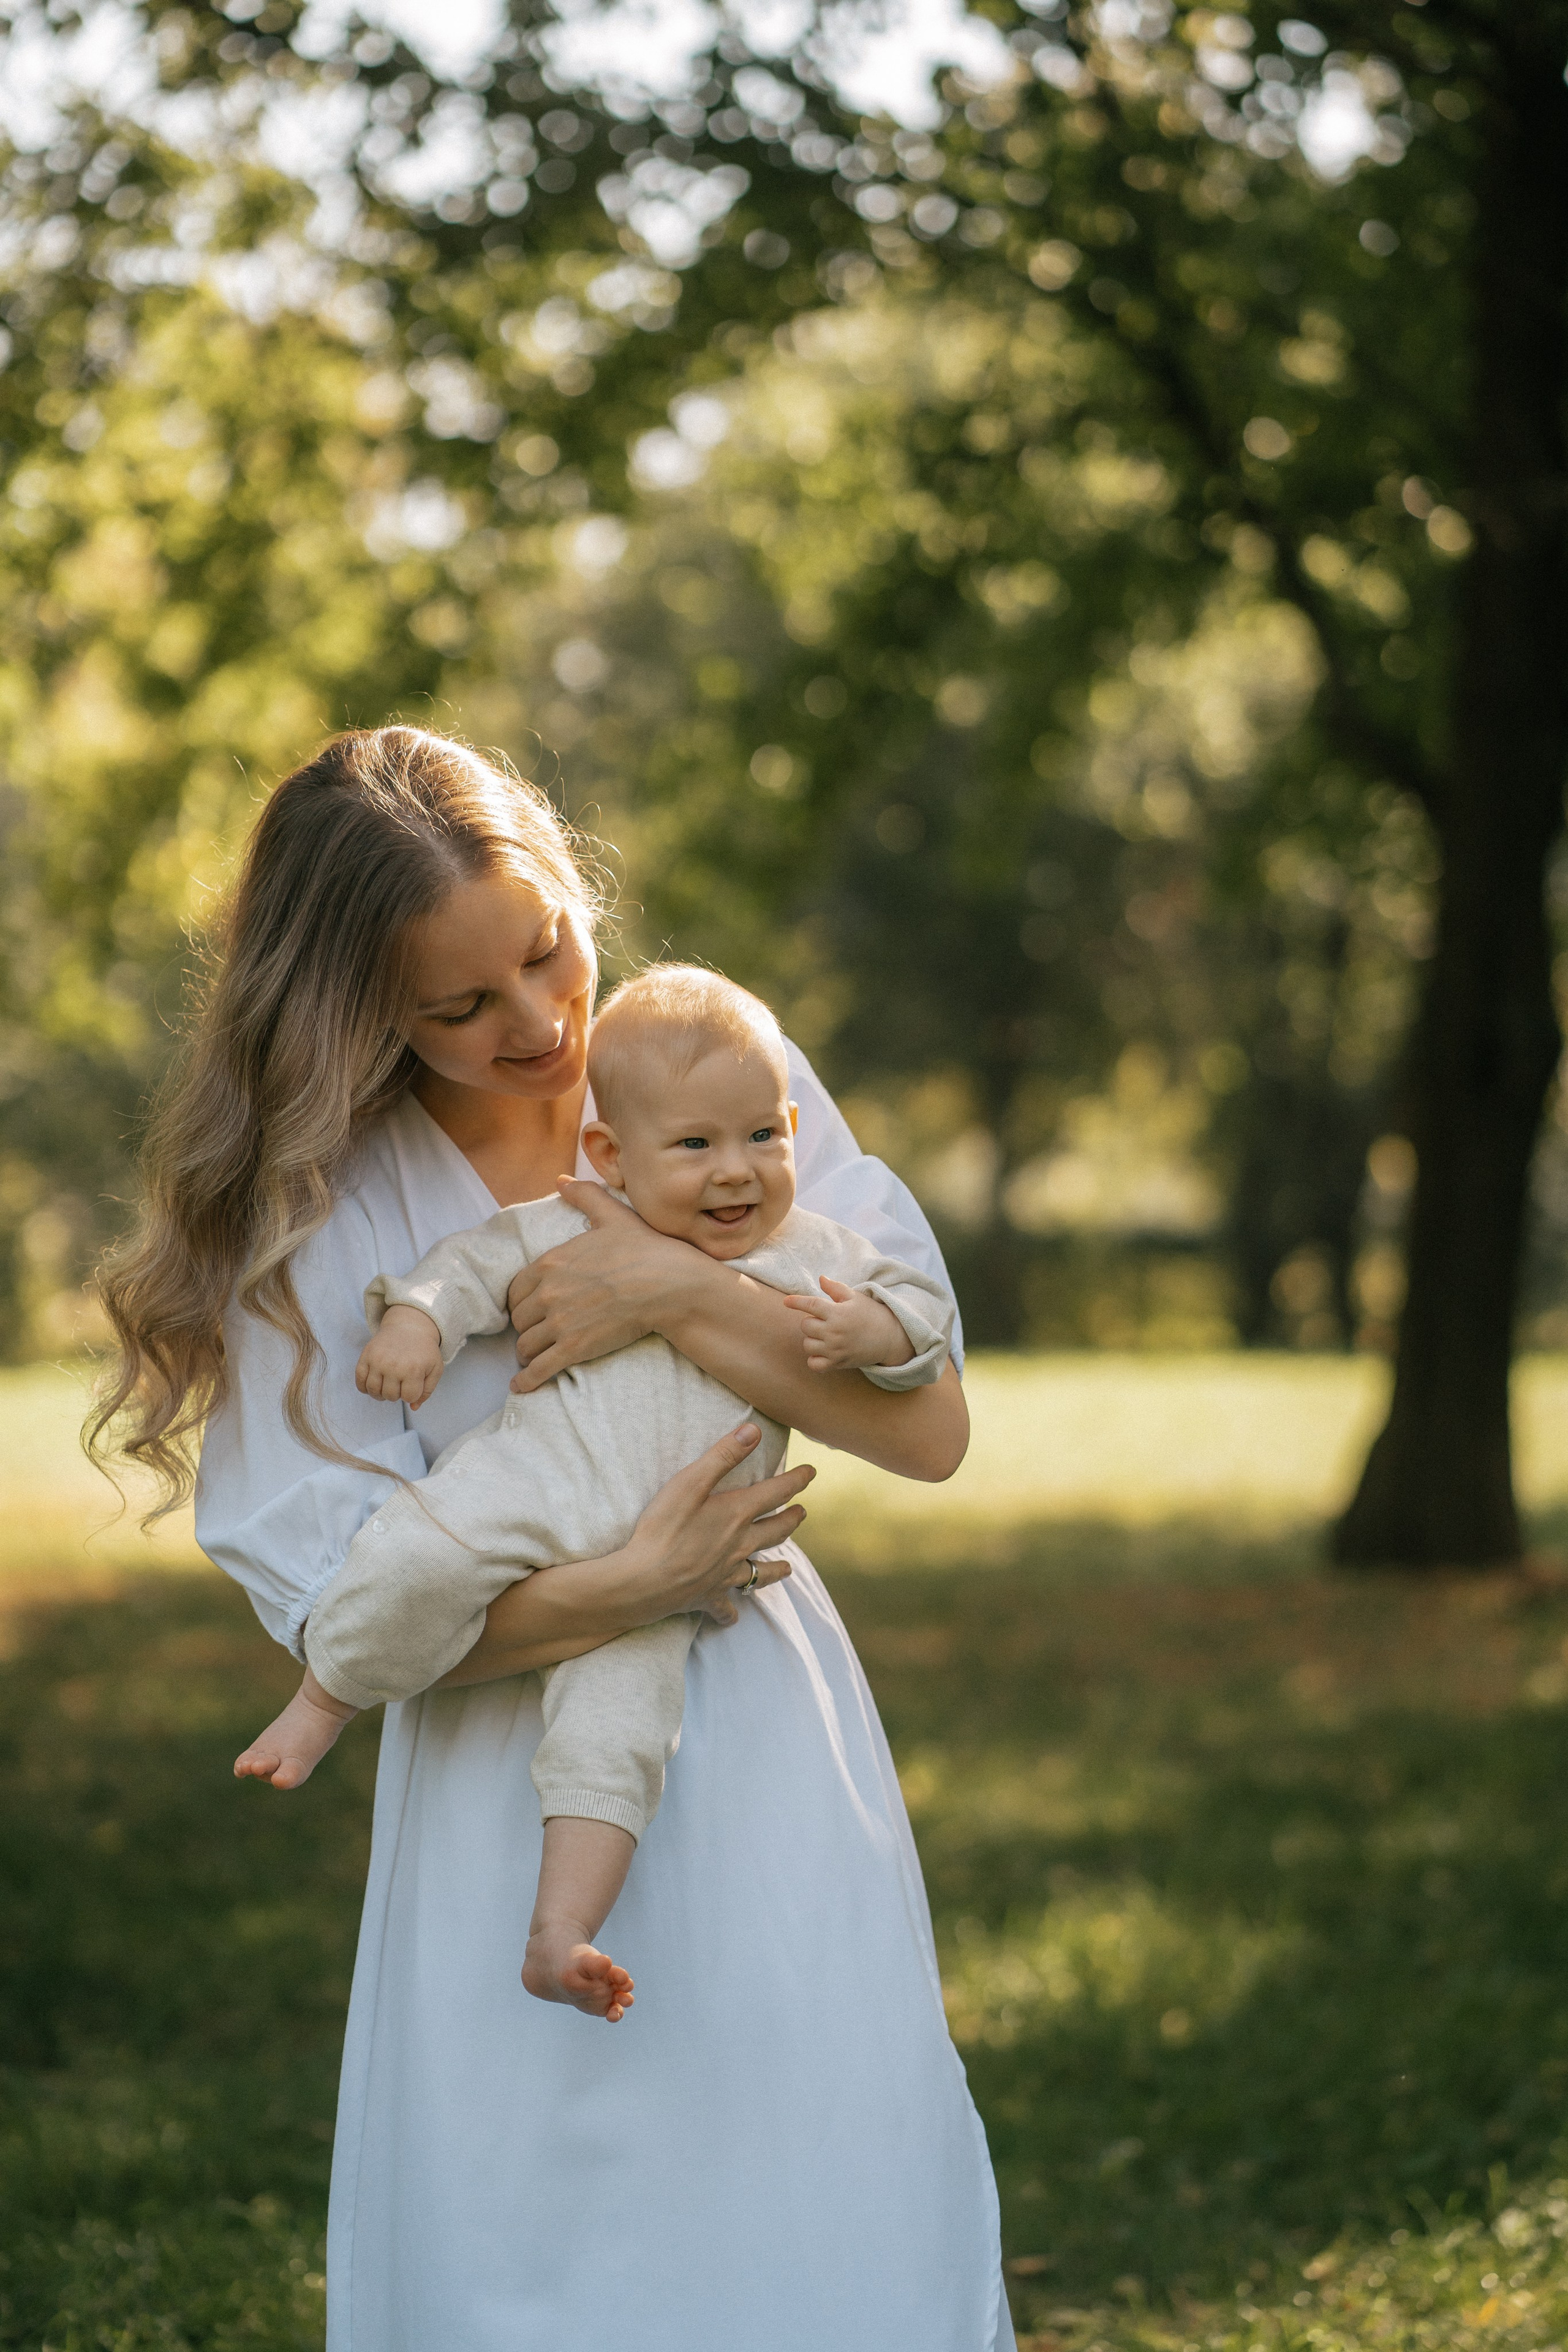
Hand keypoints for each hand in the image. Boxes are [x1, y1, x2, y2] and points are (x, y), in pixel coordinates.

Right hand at [356, 1305, 442, 1406]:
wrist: (409, 1326)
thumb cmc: (424, 1350)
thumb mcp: (435, 1368)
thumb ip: (427, 1391)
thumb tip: (413, 1407)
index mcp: (413, 1370)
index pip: (408, 1397)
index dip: (412, 1394)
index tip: (414, 1383)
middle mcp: (393, 1366)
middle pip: (390, 1396)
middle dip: (397, 1393)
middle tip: (401, 1381)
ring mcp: (377, 1361)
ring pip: (373, 1392)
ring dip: (381, 1393)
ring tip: (388, 1384)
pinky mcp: (365, 1356)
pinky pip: (360, 1382)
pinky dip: (365, 1388)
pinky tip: (375, 1383)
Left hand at [508, 1178, 696, 1392]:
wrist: (669, 1285)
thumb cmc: (644, 1249)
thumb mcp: (612, 1216)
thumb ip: (584, 1196)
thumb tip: (561, 1180)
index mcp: (550, 1262)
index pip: (516, 1289)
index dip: (521, 1301)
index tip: (529, 1308)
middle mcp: (548, 1292)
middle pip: (518, 1318)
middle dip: (525, 1327)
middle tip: (535, 1333)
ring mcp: (559, 1322)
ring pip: (524, 1345)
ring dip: (527, 1353)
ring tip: (534, 1357)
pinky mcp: (573, 1348)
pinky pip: (538, 1369)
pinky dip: (526, 1380)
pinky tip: (521, 1386)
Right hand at [620, 1421, 811, 1625]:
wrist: (643, 1581)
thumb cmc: (662, 1528)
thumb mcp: (689, 1482)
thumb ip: (722, 1455)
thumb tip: (753, 1430)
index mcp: (736, 1514)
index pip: (776, 1492)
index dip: (796, 1480)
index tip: (811, 1472)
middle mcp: (739, 1545)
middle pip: (775, 1532)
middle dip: (791, 1520)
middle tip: (802, 1513)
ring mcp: (725, 1574)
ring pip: (761, 1572)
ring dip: (777, 1568)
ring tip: (788, 1567)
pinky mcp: (708, 1596)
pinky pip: (725, 1608)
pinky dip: (731, 1612)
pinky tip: (733, 1617)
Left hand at [782, 1277, 912, 1374]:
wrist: (890, 1338)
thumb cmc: (871, 1314)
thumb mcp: (855, 1297)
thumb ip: (836, 1288)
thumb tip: (821, 1278)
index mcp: (837, 1312)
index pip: (810, 1305)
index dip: (796, 1302)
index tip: (786, 1301)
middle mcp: (834, 1331)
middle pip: (805, 1326)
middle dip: (810, 1321)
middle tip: (823, 1321)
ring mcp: (835, 1349)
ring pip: (807, 1344)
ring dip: (812, 1339)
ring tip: (824, 1336)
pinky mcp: (838, 1363)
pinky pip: (814, 1364)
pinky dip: (814, 1359)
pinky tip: (822, 1352)